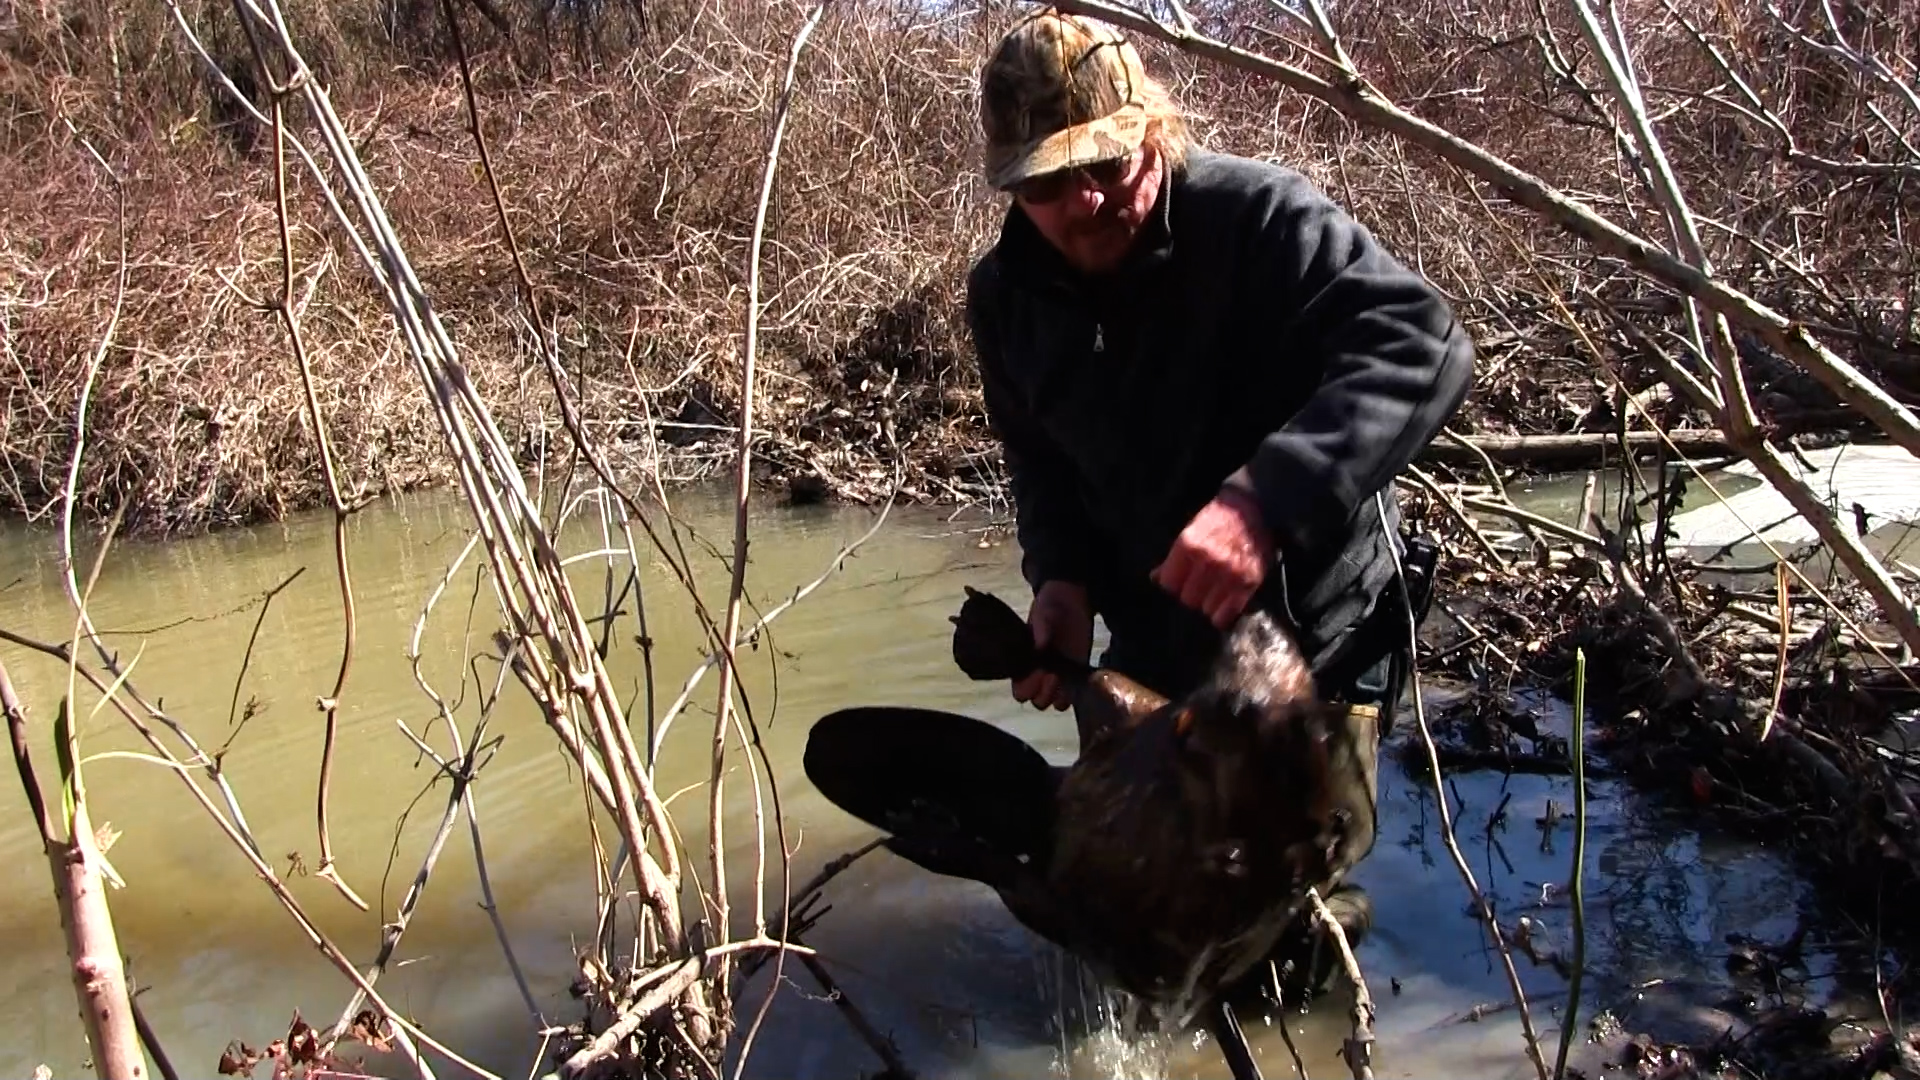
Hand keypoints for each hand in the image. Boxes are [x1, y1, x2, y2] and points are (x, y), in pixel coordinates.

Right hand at [1012, 581, 1091, 711]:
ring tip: (1061, 675)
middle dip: (1043, 692)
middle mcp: (1038, 675)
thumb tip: (1038, 649)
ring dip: (1057, 694)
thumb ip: (1040, 633)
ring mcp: (1057, 678)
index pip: (1020, 692)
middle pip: (1036, 701)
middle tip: (1051, 674)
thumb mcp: (1043, 616)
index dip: (1027, 687)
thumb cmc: (1048, 609)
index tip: (1036, 673)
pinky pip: (1071, 697)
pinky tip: (1072, 677)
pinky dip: (1071, 693)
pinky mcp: (1074, 674)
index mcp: (1023, 664)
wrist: (1069, 602)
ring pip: (1054, 703)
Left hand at [1151, 490, 1273, 629]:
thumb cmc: (1217, 519)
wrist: (1253, 508)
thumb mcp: (1190, 532)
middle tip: (1199, 586)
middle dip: (1191, 594)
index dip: (1174, 584)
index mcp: (1188, 546)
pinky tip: (1224, 604)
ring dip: (1208, 603)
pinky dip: (1224, 613)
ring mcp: (1230, 573)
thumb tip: (1155, 578)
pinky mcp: (1249, 582)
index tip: (1181, 581)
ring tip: (1214, 592)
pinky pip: (1228, 612)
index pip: (1169, 584)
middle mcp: (1208, 561)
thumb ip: (1173, 558)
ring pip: (1207, 609)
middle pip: (1187, 599)